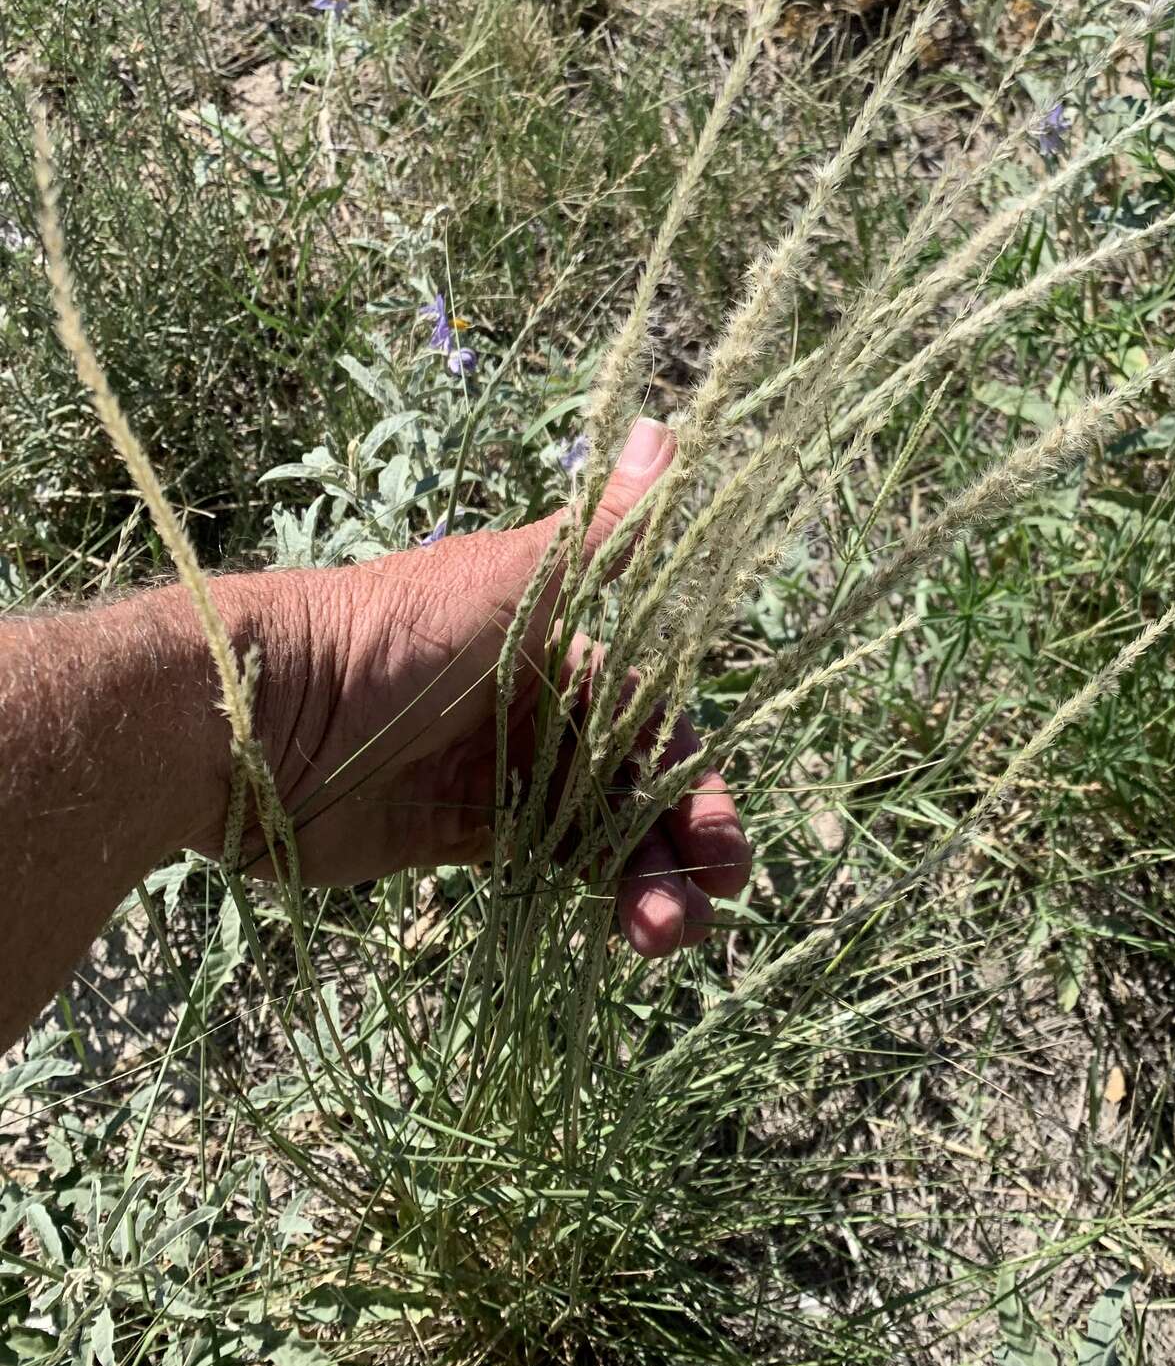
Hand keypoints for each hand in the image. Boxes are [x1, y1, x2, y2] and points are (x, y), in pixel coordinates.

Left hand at [198, 418, 750, 957]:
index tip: (727, 838)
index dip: (694, 773)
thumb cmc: (392, 632)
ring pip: (592, 832)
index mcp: (560, 643)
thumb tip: (667, 427)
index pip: (654, 716)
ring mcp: (495, 772)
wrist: (257, 713)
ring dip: (639, 883)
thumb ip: (601, 529)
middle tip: (709, 900)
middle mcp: (534, 706)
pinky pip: (538, 866)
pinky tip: (614, 932)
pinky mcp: (453, 831)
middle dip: (678, 840)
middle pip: (632, 782)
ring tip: (663, 938)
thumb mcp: (512, 577)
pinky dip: (582, 895)